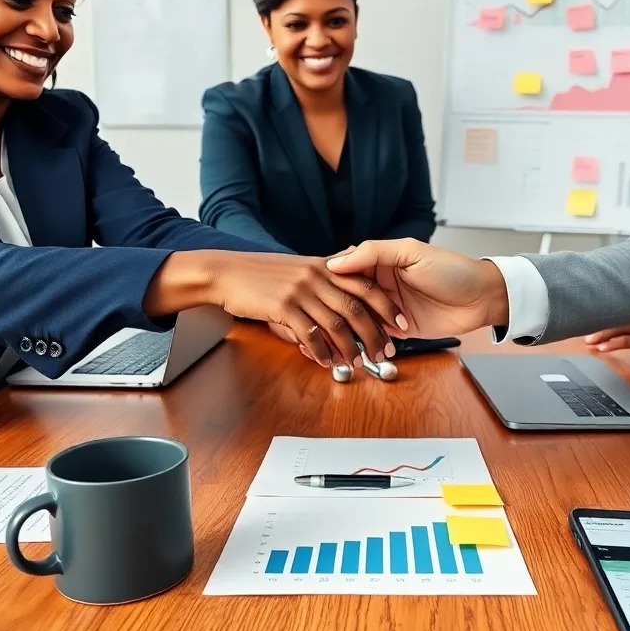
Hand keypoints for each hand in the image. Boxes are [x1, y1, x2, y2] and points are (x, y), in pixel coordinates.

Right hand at [147, 250, 404, 368]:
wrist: (227, 271)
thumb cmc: (261, 274)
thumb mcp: (299, 266)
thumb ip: (325, 273)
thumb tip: (347, 282)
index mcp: (326, 266)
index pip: (367, 287)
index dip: (388, 307)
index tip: (402, 325)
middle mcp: (318, 276)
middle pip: (358, 308)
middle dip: (376, 333)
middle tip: (386, 353)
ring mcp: (301, 291)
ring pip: (336, 323)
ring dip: (351, 347)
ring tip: (359, 364)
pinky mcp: (283, 306)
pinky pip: (309, 333)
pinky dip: (321, 351)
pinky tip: (327, 362)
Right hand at [325, 239, 508, 337]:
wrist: (482, 297)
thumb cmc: (451, 269)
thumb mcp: (410, 253)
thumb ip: (373, 253)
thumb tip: (335, 263)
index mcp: (381, 262)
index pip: (346, 270)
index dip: (330, 280)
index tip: (311, 288)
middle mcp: (381, 285)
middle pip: (348, 297)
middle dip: (335, 308)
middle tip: (318, 317)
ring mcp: (388, 308)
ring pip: (359, 318)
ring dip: (348, 328)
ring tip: (330, 336)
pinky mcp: (399, 329)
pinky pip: (376, 336)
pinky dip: (364, 341)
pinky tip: (349, 347)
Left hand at [582, 302, 629, 369]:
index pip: (625, 297)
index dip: (608, 301)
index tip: (593, 302)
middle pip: (617, 311)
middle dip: (598, 318)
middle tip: (583, 323)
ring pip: (618, 327)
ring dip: (601, 335)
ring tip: (588, 340)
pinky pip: (625, 342)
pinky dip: (612, 345)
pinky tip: (602, 349)